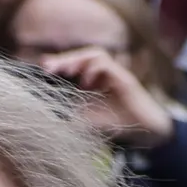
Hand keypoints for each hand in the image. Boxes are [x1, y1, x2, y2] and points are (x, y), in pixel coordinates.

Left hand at [45, 45, 175, 145]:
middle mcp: (103, 73)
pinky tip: (86, 82)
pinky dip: (95, 69)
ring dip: (78, 58)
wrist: (144, 132)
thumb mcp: (84, 119)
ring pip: (96, 54)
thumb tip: (44, 113)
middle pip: (83, 55)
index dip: (58, 63)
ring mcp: (115, 73)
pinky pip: (108, 65)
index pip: (74, 63)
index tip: (42, 69)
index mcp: (92, 80)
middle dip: (64, 58)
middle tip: (47, 67)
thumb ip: (68, 112)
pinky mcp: (125, 78)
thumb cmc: (115, 124)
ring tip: (65, 70)